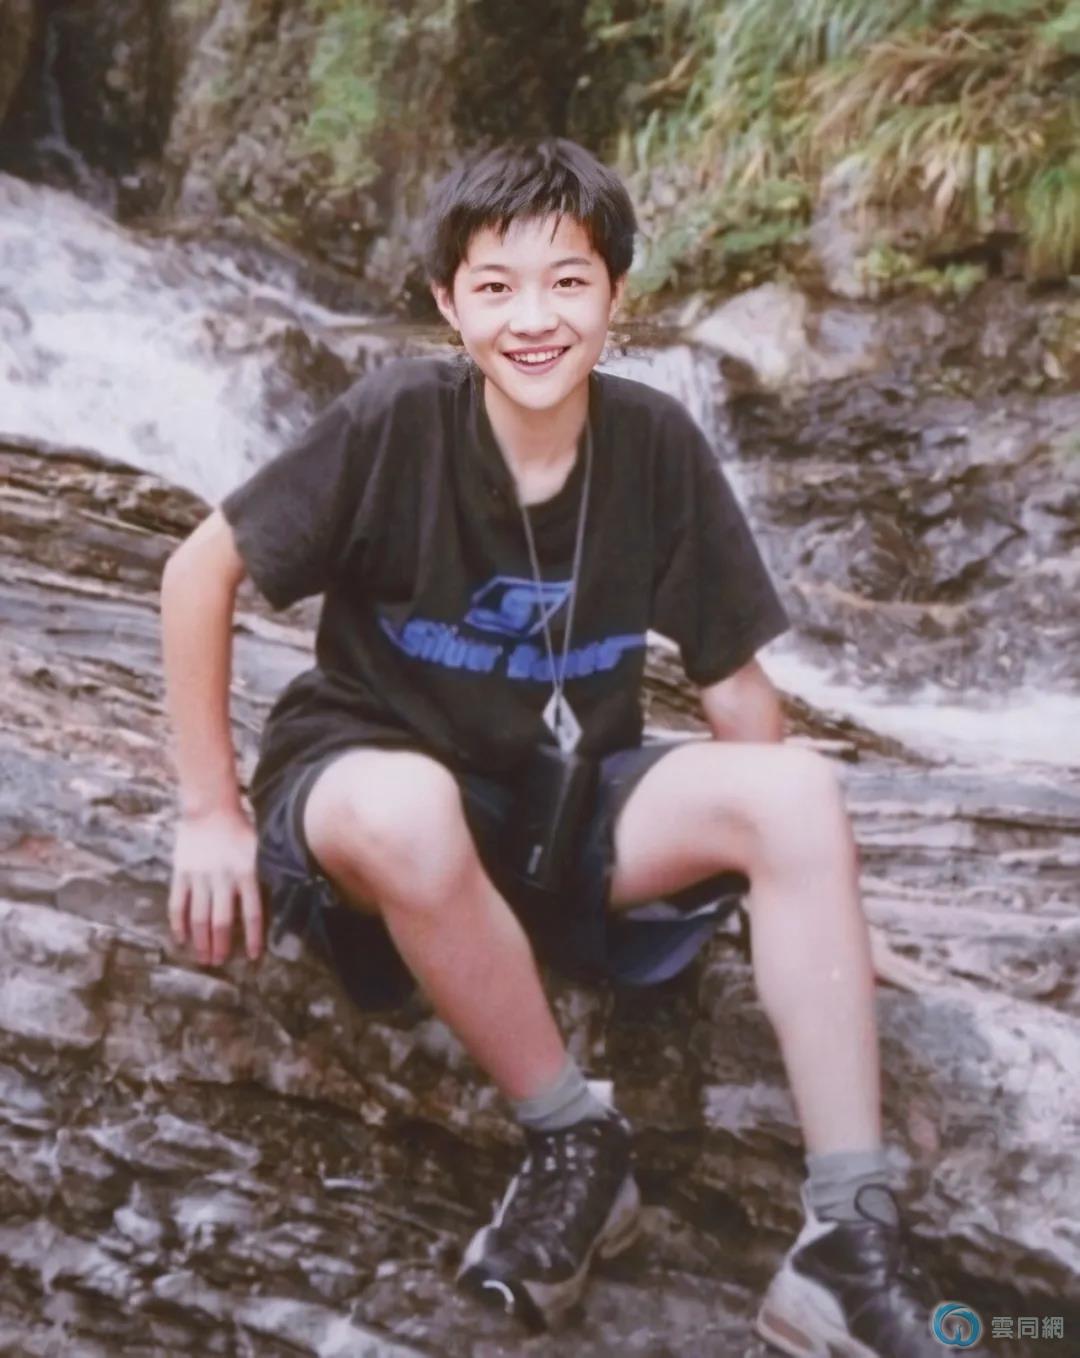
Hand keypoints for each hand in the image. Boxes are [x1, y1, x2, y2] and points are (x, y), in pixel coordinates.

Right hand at [168, 805, 262, 964]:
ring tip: (203, 958)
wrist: (209, 808)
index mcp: (246, 873)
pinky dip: (179, 923)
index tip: (252, 956)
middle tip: (219, 963)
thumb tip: (280, 898)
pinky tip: (181, 938)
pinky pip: (178, 904)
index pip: (252, 913)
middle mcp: (223, 879)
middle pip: (222, 921)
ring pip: (199, 917)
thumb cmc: (240, 829)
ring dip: (201, 941)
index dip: (253, 937)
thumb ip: (264, 874)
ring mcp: (199, 877)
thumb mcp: (259, 850)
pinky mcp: (181, 874)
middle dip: (221, 946)